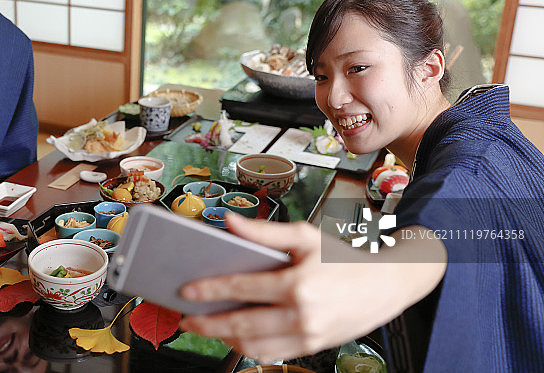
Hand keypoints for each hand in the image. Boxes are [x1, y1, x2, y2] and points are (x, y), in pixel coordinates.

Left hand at [178, 213, 438, 361]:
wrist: (390, 282)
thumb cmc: (345, 256)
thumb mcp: (305, 236)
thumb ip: (263, 232)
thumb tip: (229, 222)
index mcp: (298, 284)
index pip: (242, 289)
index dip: (210, 291)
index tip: (187, 291)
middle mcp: (303, 315)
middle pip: (242, 325)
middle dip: (208, 324)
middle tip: (187, 320)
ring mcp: (309, 336)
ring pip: (254, 346)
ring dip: (225, 339)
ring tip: (208, 327)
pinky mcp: (315, 347)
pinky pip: (273, 353)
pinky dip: (249, 347)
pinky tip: (236, 334)